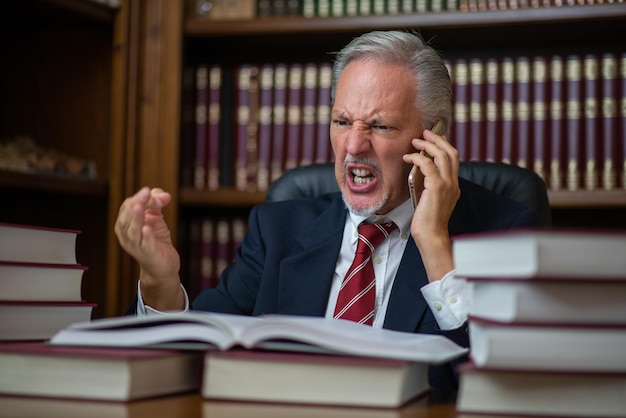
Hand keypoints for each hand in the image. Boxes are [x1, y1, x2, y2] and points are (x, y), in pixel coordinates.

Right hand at [115, 187, 183, 308]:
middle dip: (136, 203)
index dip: (141, 197)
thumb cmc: (155, 239)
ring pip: (132, 231)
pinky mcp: (148, 255)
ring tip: (140, 206)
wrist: (162, 265)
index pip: (128, 206)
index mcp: (125, 224)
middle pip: (127, 217)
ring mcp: (135, 246)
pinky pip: (145, 246)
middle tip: (146, 193)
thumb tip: (163, 194)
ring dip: (136, 218)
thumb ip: (157, 201)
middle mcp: (126, 235)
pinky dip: (146, 237)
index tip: (155, 194)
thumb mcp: (155, 217)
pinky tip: (147, 229)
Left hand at [402, 129, 459, 280]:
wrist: (431, 235)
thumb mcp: (430, 199)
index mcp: (453, 186)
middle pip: (450, 152)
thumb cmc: (427, 221)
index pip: (454, 159)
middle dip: (438, 139)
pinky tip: (408, 158)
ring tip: (415, 142)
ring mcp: (447, 185)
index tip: (436, 137)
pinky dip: (417, 157)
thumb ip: (429, 186)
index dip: (445, 145)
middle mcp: (453, 183)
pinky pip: (427, 165)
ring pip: (441, 155)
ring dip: (427, 145)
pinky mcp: (436, 187)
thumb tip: (419, 171)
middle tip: (425, 133)